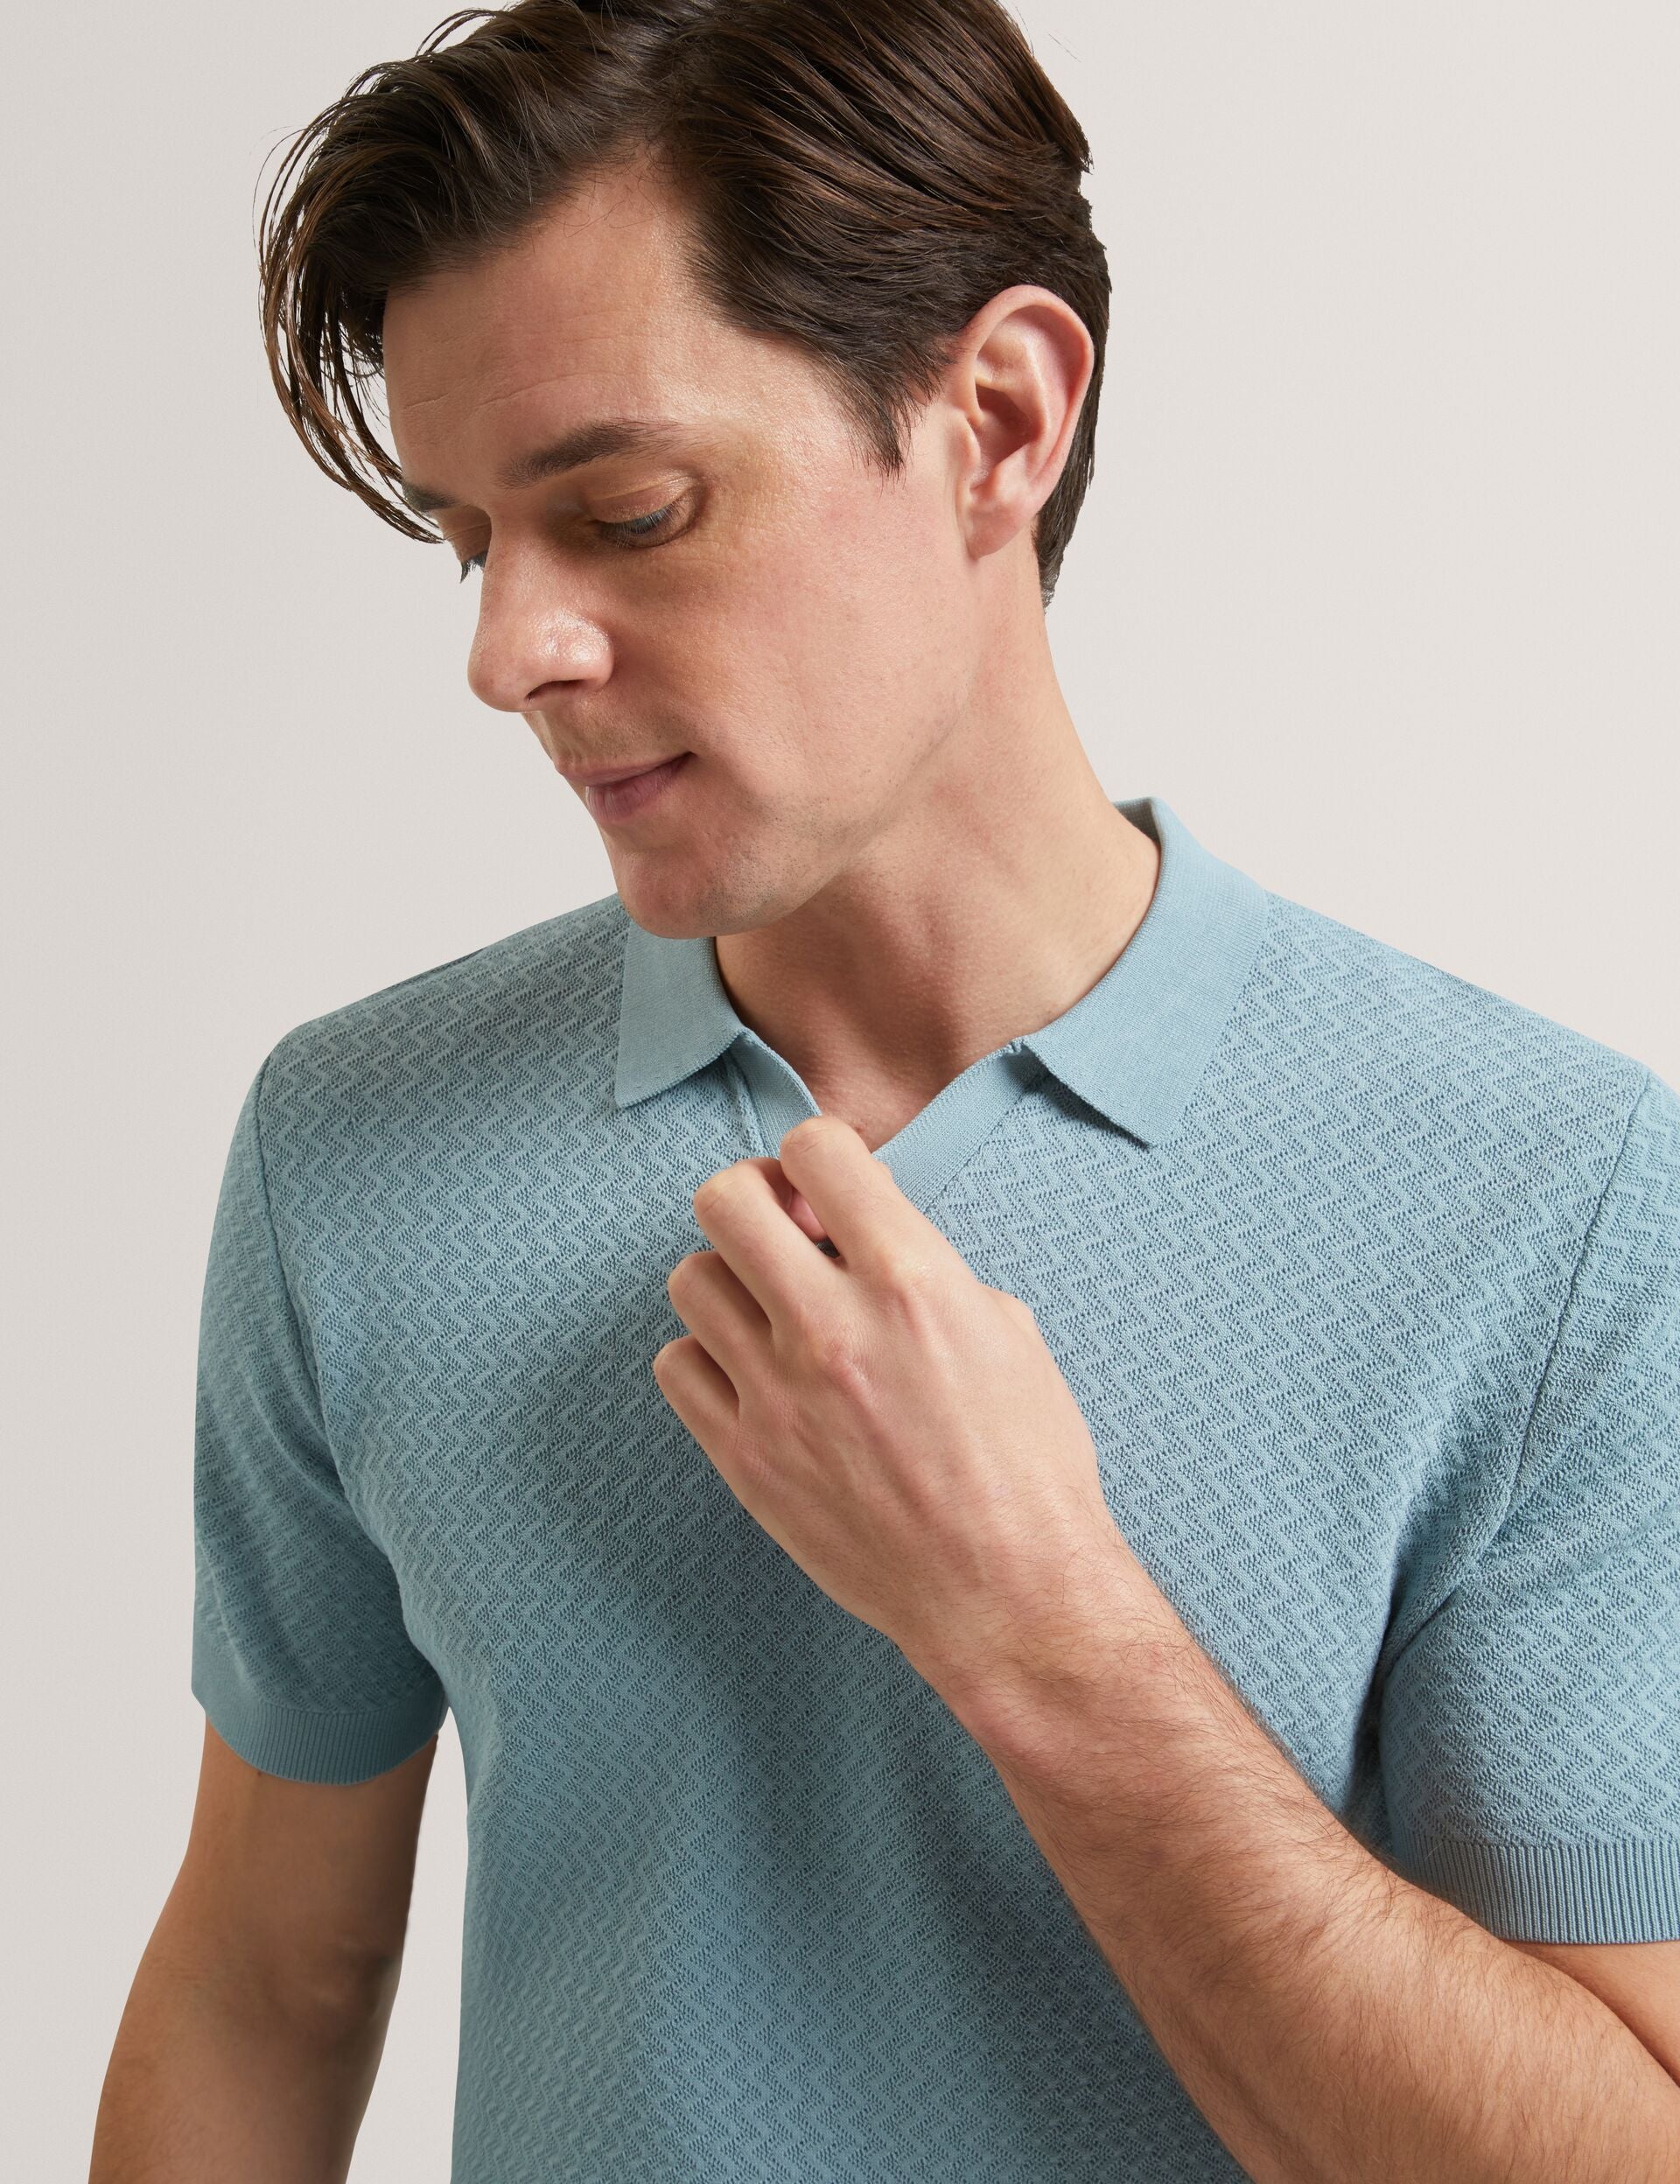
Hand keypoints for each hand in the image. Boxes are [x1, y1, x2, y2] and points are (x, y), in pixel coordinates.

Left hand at [651, 1113, 1161, 1698]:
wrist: (1006, 1593)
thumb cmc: (1028, 1466)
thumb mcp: (1007, 1331)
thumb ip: (926, 1268)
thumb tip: (864, 1235)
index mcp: (911, 1280)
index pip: (816, 1148)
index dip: (821, 1154)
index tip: (832, 1189)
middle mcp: (833, 1327)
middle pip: (725, 1199)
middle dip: (755, 1198)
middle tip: (785, 1233)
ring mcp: (778, 1394)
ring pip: (691, 1279)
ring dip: (730, 1280)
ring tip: (771, 1311)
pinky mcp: (745, 1457)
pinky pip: (678, 1367)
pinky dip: (707, 1359)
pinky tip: (753, 1376)